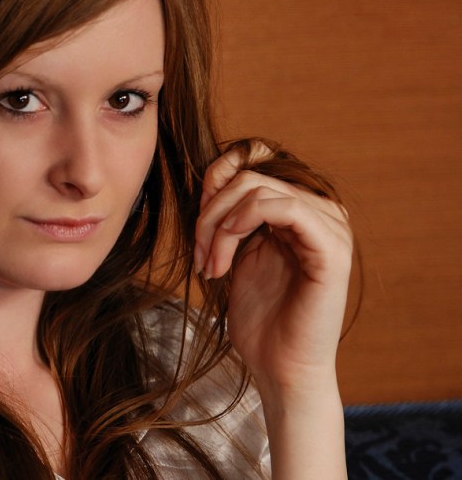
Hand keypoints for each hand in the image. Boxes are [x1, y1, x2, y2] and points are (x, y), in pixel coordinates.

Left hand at [194, 142, 353, 397]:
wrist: (280, 367)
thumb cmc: (258, 316)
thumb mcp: (234, 251)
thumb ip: (230, 214)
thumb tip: (211, 174)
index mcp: (298, 207)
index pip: (254, 159)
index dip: (215, 177)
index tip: (195, 220)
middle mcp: (319, 209)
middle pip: (248, 174)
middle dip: (208, 212)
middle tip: (197, 254)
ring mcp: (330, 226)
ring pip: (257, 188)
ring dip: (217, 225)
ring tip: (209, 264)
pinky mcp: (331, 247)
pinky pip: (283, 207)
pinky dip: (240, 225)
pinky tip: (224, 260)